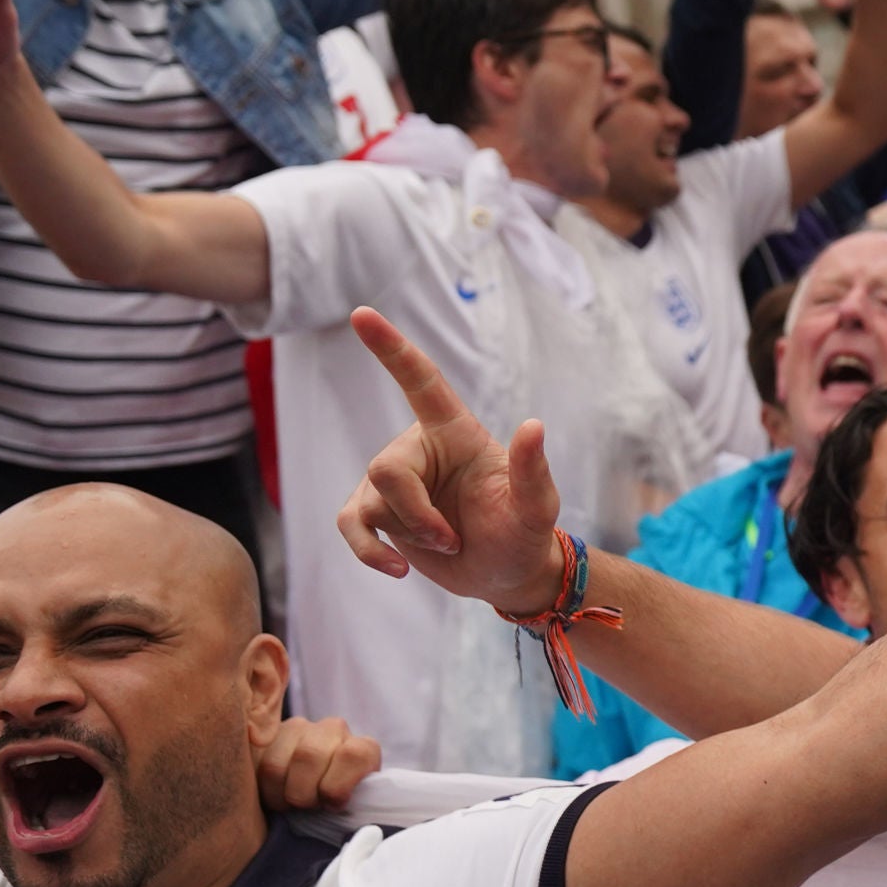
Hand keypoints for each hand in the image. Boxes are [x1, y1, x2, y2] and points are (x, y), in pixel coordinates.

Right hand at [254, 715, 380, 812]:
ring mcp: (298, 728)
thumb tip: (337, 809)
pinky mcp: (268, 737)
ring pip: (276, 764)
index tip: (331, 805)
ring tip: (289, 803)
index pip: (352, 755)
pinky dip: (261, 788)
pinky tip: (274, 793)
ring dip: (280, 793)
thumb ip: (355, 805)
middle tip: (306, 807)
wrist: (319, 793)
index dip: (337, 787)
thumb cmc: (338, 805)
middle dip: (303, 793)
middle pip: (309, 755)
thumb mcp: (354, 807)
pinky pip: (254, 764)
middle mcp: (332, 730)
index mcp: (362, 748)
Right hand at [336, 309, 567, 614]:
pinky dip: (369, 552)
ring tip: (449, 546)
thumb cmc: (523, 531)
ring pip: (371, 503)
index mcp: (455, 433)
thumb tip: (533, 426)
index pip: (420, 381)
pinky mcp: (377, 514)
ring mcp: (393, 483)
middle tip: (455, 539)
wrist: (507, 572)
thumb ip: (532, 470)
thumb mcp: (536, 507)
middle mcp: (419, 450)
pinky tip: (398, 570)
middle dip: (418, 515)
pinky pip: (350, 524)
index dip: (390, 349)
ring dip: (411, 536)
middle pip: (385, 470)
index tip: (361, 314)